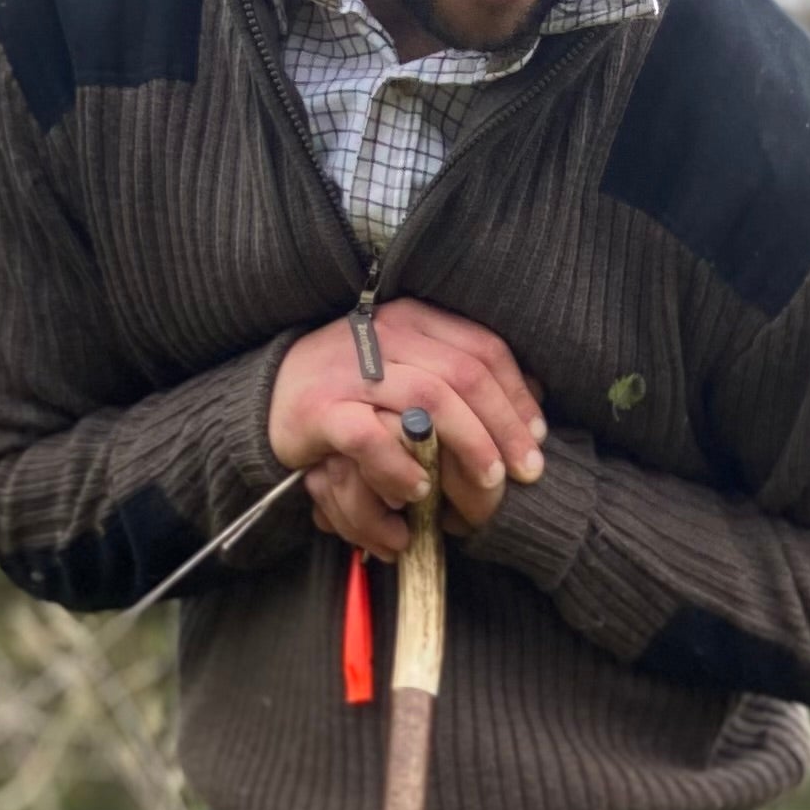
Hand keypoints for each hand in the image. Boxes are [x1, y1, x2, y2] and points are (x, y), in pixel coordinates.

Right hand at [268, 299, 544, 556]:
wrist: (271, 394)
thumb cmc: (355, 387)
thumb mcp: (409, 365)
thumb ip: (459, 372)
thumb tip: (533, 394)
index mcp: (413, 319)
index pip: (482, 348)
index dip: (518, 395)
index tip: (539, 437)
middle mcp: (384, 334)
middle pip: (464, 375)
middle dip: (504, 426)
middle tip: (525, 470)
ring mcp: (351, 370)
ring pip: (428, 400)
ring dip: (467, 444)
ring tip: (487, 482)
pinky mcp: (320, 410)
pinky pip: (369, 437)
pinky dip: (401, 467)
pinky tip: (419, 491)